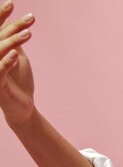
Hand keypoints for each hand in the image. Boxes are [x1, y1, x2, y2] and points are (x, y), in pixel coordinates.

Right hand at [0, 1, 35, 123]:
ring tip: (28, 34)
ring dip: (13, 41)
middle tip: (27, 14)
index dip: (0, 17)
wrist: (22, 107)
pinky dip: (6, 62)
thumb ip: (12, 41)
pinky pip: (0, 72)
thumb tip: (13, 23)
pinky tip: (15, 54)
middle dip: (11, 25)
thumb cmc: (18, 82)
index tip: (11, 3)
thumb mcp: (16, 57)